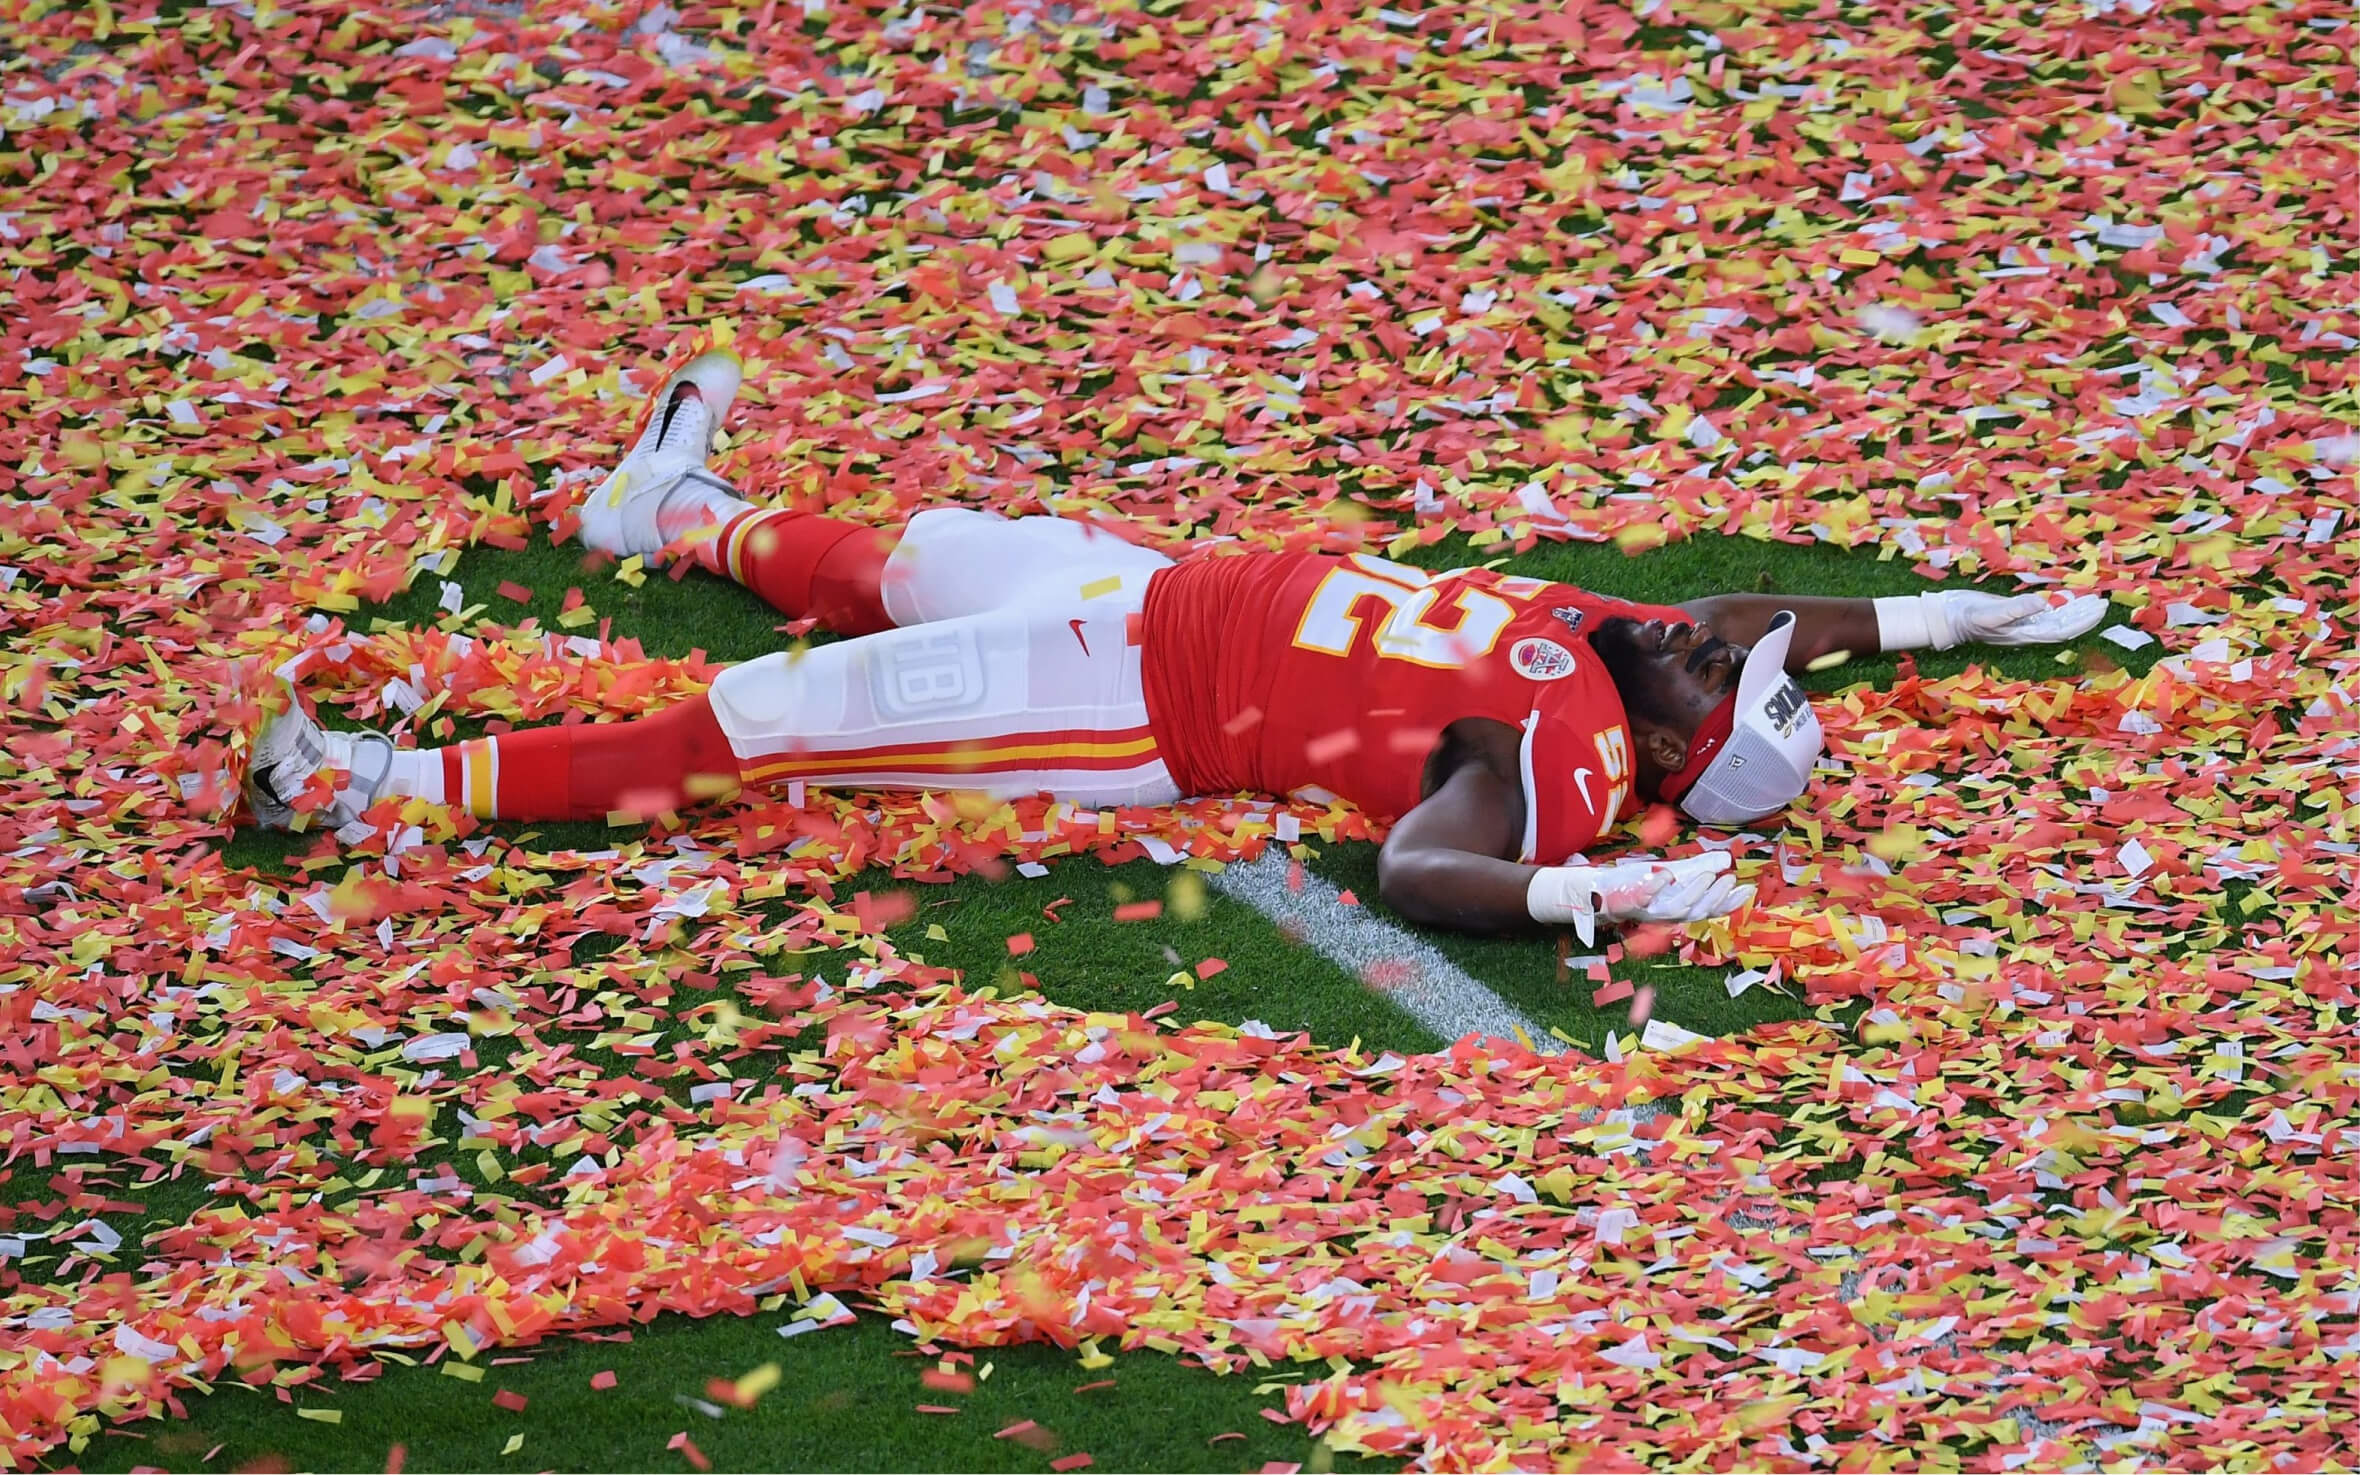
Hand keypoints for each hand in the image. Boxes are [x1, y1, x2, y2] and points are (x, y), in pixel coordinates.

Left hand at [1624, 851, 1754, 927]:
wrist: (1604, 890)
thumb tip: (1726, 859)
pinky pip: (1645, 898)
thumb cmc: (1641, 882)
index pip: (1712, 909)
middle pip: (1698, 912)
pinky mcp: (1632, 903)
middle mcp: (1670, 913)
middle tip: (1729, 878)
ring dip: (1695, 893)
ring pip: (1678, 909)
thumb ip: (1699, 867)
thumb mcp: (1674, 872)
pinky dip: (1656, 887)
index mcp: (1682, 907)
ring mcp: (1651, 910)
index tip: (1748, 889)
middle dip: (1717, 897)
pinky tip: (1666, 875)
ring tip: (1707, 875)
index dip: (1731, 903)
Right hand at [1933, 590, 2109, 647]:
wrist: (1947, 617)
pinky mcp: (2017, 613)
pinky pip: (2046, 612)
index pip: (2061, 630)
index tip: (2098, 610)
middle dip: (2085, 616)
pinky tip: (2071, 600)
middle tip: (2103, 603)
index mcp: (2024, 633)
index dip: (2082, 622)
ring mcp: (2023, 622)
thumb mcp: (1989, 612)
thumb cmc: (1966, 616)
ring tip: (2094, 601)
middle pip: (2064, 626)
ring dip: (2076, 611)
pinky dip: (2061, 606)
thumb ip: (2016, 609)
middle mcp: (2028, 630)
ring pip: (2057, 619)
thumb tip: (2046, 605)